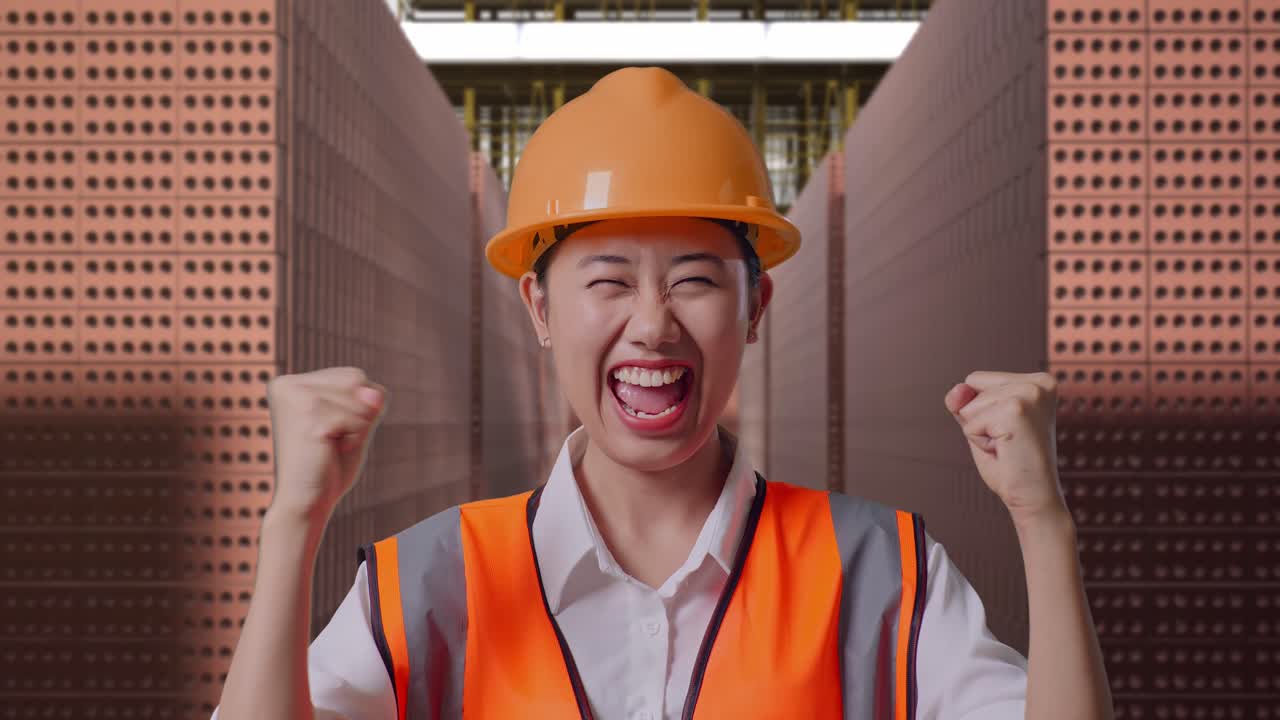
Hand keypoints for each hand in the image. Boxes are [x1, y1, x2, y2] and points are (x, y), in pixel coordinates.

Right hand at [265, 366, 388, 522]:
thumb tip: (372, 394)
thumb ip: (368, 400)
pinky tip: (329, 450)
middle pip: (356, 379)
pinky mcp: (308, 414)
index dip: (357, 408)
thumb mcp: (355, 422)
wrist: (306, 504)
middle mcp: (286, 383)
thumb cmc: (328, 466)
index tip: (331, 432)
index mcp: (290, 383)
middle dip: (358, 413)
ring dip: (356, 427)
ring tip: (329, 446)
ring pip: (358, 397)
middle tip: (332, 441)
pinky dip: (355, 437)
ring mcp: (295, 396)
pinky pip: (357, 417)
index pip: (353, 376)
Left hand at [944, 371, 1066, 524]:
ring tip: (1008, 445)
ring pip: (969, 405)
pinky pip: (970, 423)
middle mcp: (1038, 383)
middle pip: (971, 385)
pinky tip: (1005, 451)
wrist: (1034, 497)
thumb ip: (964, 401)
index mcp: (1038, 380)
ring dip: (980, 431)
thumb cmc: (1012, 464)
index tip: (1008, 430)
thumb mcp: (982, 422)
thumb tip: (957, 389)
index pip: (976, 379)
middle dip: (979, 418)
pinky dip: (979, 442)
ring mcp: (1029, 394)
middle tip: (1008, 441)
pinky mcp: (1016, 410)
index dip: (981, 409)